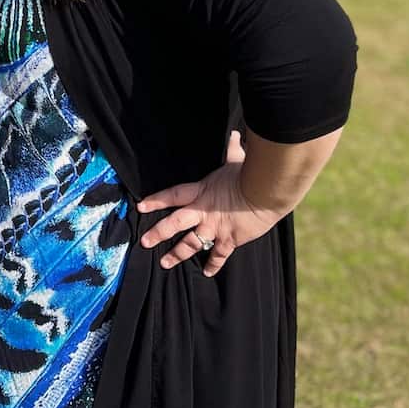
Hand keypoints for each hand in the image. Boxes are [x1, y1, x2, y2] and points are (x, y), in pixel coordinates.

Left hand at [137, 132, 277, 277]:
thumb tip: (236, 134)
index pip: (173, 195)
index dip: (156, 200)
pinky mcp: (229, 239)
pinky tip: (206, 272)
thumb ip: (233, 149)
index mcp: (201, 191)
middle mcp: (203, 211)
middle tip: (144, 242)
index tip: (141, 206)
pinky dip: (213, 264)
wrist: (266, 192)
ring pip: (190, 244)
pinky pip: (218, 255)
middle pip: (174, 224)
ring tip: (164, 262)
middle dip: (158, 233)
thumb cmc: (251, 174)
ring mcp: (215, 227)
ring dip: (177, 254)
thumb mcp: (237, 160)